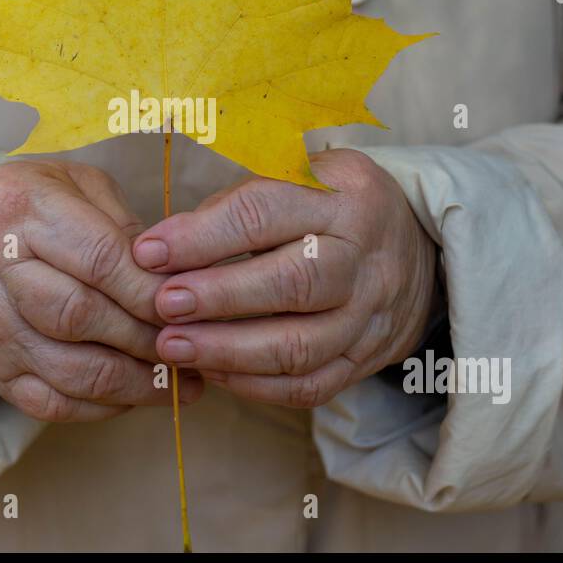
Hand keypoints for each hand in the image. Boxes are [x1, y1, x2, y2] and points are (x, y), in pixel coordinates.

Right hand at [0, 160, 202, 420]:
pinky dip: (103, 407)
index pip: (98, 260)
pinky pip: (51, 403)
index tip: (193, 306)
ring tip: (182, 382)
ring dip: (135, 384)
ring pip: (70, 371)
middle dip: (147, 339)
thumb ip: (125, 228)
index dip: (150, 290)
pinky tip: (138, 395)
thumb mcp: (78, 186)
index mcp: (21, 211)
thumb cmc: (33, 205)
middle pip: (82, 318)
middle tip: (194, 347)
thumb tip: (176, 281)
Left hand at [132, 148, 439, 407]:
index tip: (149, 252)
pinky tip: (212, 373)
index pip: (266, 212)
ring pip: (302, 344)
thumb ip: (235, 204)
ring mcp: (370, 312)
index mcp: (343, 194)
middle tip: (162, 306)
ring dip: (229, 351)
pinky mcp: (366, 359)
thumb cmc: (327, 207)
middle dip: (219, 297)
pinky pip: (310, 385)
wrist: (414, 250)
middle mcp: (364, 254)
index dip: (203, 235)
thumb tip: (161, 248)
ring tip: (172, 348)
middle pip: (294, 282)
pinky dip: (256, 386)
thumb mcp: (296, 177)